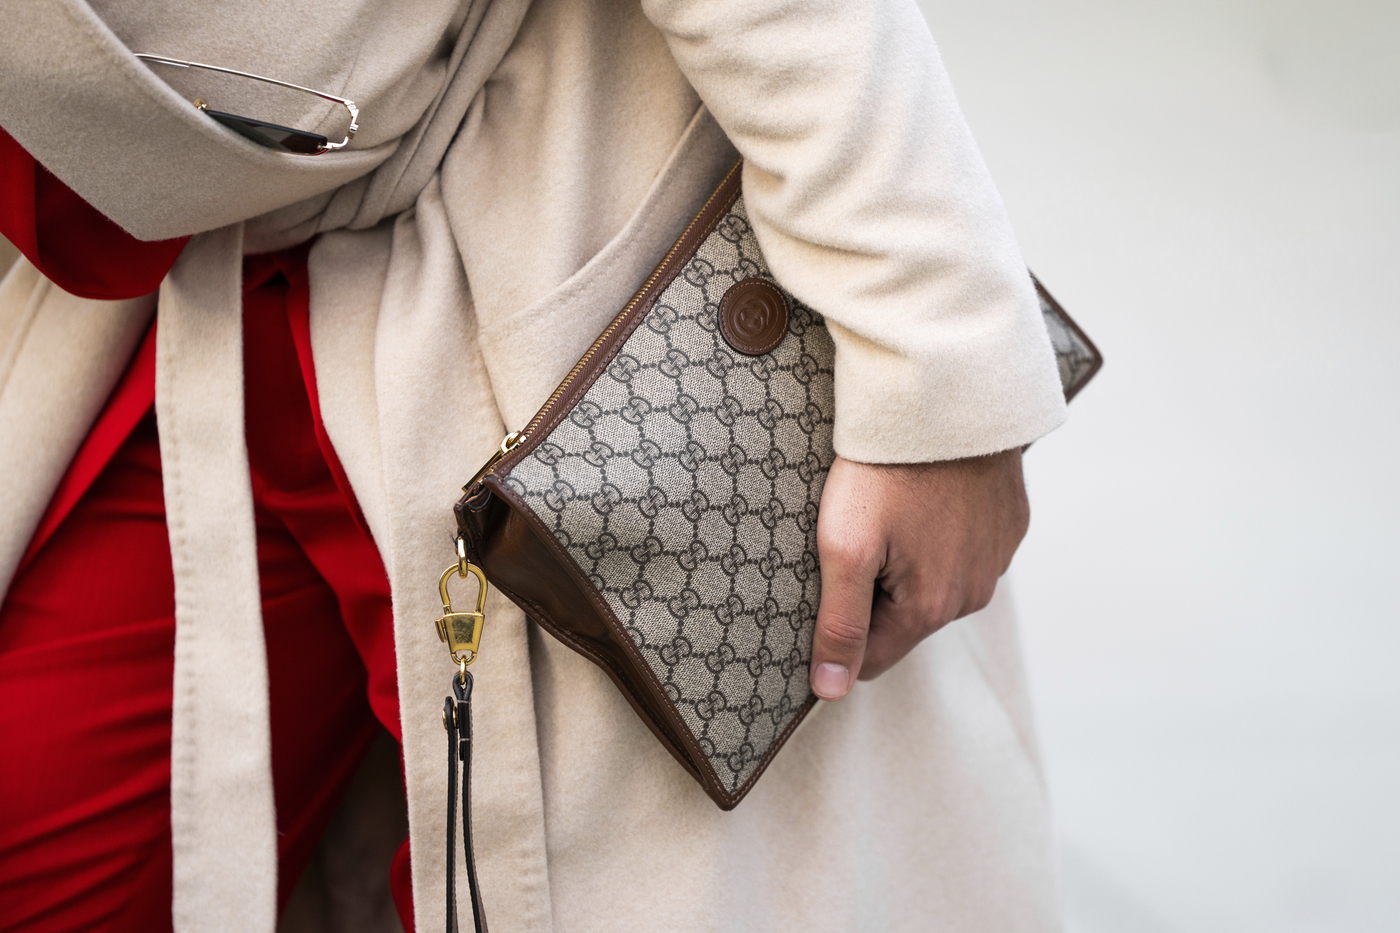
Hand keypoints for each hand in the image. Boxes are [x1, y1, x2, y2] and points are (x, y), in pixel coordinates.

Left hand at [808, 449, 1029, 699]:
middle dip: (874, 592)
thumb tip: (831, 691)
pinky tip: (924, 497)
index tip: (822, 587)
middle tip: (856, 536)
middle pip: (905, 620)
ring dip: (909, 562)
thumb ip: (839, 624)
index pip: (872, 658)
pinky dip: (942, 532)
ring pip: (937, 584)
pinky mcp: (1010, 523)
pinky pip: (966, 547)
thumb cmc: (886, 470)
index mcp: (932, 609)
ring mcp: (997, 558)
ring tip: (890, 511)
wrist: (945, 400)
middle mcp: (973, 595)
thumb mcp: (844, 546)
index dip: (840, 631)